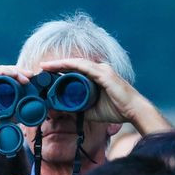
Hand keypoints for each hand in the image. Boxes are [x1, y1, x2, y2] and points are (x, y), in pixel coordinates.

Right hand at [0, 65, 33, 141]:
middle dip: (19, 71)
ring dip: (14, 71)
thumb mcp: (4, 114)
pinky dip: (4, 72)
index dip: (18, 75)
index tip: (31, 79)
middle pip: (3, 71)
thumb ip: (13, 107)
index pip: (4, 76)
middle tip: (31, 75)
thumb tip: (28, 105)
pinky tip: (14, 74)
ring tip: (26, 77)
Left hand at [40, 58, 170, 133]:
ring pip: (76, 63)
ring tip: (44, 66)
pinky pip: (83, 66)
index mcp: (97, 76)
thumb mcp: (92, 110)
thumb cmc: (117, 110)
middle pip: (73, 64)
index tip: (45, 74)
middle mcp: (99, 69)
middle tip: (40, 68)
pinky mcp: (104, 73)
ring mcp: (102, 69)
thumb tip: (64, 111)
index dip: (60, 70)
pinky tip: (58, 65)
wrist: (133, 111)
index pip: (75, 70)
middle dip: (56, 66)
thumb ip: (79, 109)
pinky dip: (69, 65)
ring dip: (59, 64)